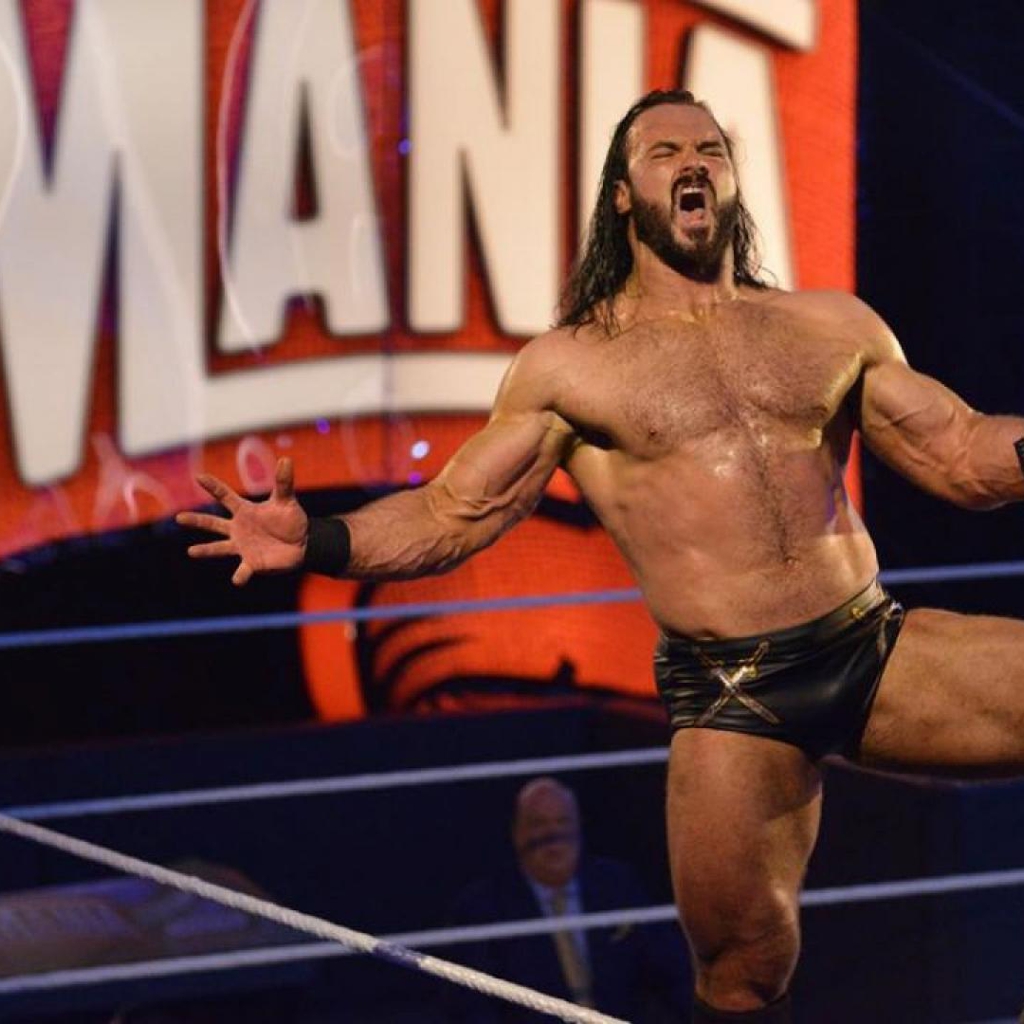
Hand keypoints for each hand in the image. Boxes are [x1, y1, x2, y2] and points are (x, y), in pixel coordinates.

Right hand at [176, 457, 307, 585]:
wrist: (302, 544)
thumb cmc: (291, 520)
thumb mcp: (287, 500)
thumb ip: (284, 482)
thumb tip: (286, 459)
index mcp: (245, 511)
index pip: (225, 496)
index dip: (213, 487)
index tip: (199, 476)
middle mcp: (238, 528)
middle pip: (213, 523)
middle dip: (197, 520)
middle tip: (179, 517)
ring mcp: (242, 546)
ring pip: (219, 548)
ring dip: (206, 550)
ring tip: (191, 552)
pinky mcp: (252, 563)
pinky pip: (243, 571)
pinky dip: (240, 576)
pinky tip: (237, 580)